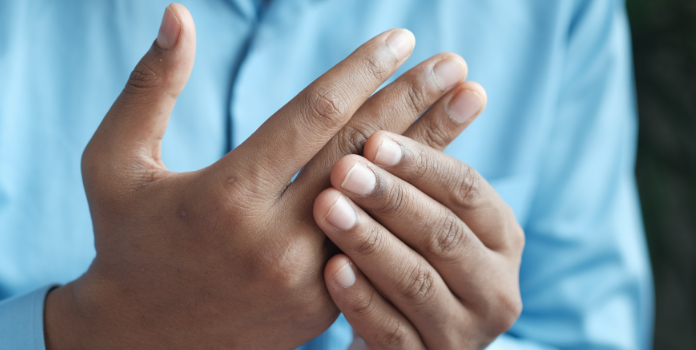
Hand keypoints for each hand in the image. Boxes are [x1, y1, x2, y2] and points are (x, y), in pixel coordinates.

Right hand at [44, 3, 477, 348]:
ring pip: (383, 201)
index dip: (361, 72)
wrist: (141, 337)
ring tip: (470, 102)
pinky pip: (376, 240)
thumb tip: (178, 13)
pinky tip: (440, 166)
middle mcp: (274, 242)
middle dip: (415, 102)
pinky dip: (408, 199)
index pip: (312, 118)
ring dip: (431, 148)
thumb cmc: (126, 240)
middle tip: (455, 64)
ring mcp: (306, 280)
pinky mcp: (322, 306)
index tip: (401, 38)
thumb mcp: (114, 162)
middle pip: (362, 156)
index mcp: (226, 197)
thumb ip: (149, 87)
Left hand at [314, 91, 524, 348]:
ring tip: (328, 208)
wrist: (406, 334)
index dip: (424, 164)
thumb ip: (432, 164)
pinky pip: (393, 333)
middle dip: (392, 198)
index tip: (375, 139)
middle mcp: (497, 287)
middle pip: (445, 235)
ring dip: (371, 241)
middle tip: (344, 169)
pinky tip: (330, 269)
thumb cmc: (411, 255)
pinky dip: (362, 299)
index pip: (470, 192)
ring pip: (419, 282)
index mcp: (503, 238)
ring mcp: (465, 333)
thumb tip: (461, 79)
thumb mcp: (428, 213)